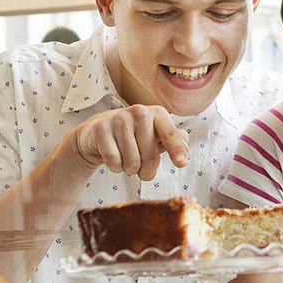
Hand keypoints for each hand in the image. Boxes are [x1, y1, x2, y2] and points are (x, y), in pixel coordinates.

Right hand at [70, 105, 189, 179]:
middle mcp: (139, 112)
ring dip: (130, 169)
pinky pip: (113, 162)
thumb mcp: (156, 136)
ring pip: (131, 162)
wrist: (98, 132)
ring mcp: (118, 118)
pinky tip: (114, 157)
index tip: (181, 163)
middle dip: (147, 170)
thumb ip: (175, 140)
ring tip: (126, 159)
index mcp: (157, 113)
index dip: (176, 149)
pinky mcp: (100, 129)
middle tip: (141, 169)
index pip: (170, 134)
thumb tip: (184, 148)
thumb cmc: (134, 136)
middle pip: (150, 156)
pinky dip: (115, 167)